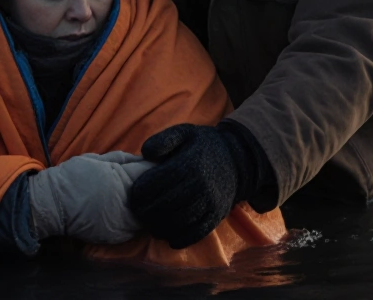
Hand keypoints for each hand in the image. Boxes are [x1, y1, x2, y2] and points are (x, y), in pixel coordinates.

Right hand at [29, 151, 154, 244]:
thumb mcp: (96, 158)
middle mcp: (126, 204)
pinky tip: (131, 210)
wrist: (51, 205)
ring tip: (142, 197)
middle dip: (155, 187)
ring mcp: (123, 224)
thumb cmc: (72, 176)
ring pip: (148, 213)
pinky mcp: (118, 237)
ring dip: (147, 205)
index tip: (158, 165)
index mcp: (121, 180)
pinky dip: (137, 218)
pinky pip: (136, 227)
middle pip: (154, 195)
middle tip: (152, 181)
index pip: (151, 172)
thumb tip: (144, 159)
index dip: (156, 167)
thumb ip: (122, 159)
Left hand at [128, 124, 239, 248]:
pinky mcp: (217, 215)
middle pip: (166, 205)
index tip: (133, 194)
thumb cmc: (204, 146)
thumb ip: (163, 140)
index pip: (157, 182)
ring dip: (160, 228)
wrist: (239, 159)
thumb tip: (144, 153)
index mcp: (189, 164)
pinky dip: (181, 239)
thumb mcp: (185, 132)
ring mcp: (210, 202)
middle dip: (146, 212)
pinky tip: (169, 238)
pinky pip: (197, 233)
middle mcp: (200, 185)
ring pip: (180, 221)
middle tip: (137, 213)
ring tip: (149, 225)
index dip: (140, 192)